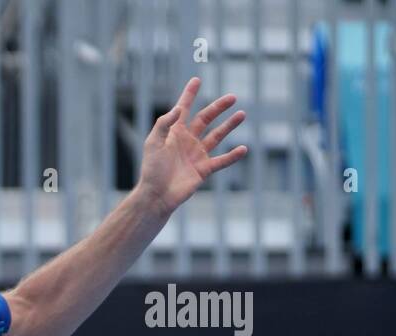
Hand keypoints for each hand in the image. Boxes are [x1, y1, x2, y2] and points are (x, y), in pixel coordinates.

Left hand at [137, 77, 246, 215]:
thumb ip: (164, 124)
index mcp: (174, 133)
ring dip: (229, 125)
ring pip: (216, 136)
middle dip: (218, 108)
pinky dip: (232, 156)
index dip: (189, 95)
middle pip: (205, 119)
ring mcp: (196, 155)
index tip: (196, 80)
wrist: (156, 196)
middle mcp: (187, 141)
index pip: (183, 109)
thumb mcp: (153, 144)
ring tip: (242, 114)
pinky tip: (243, 149)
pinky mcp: (203, 170)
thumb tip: (179, 108)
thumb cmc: (151, 170)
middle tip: (232, 97)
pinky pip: (221, 161)